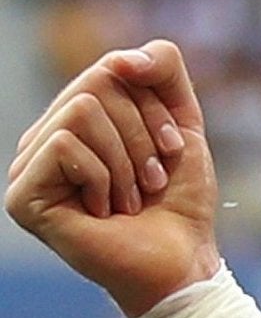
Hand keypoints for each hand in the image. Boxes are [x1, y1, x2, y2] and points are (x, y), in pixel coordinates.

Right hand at [6, 41, 221, 316]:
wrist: (181, 258)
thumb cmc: (179, 197)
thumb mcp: (181, 120)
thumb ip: (160, 70)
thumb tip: (119, 58)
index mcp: (77, 120)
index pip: (112, 69)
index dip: (154, 105)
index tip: (172, 150)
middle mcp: (46, 139)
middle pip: (98, 83)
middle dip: (143, 132)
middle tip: (153, 179)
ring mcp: (28, 167)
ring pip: (81, 109)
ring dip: (126, 158)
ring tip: (131, 196)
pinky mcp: (23, 195)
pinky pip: (64, 142)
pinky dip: (103, 174)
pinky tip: (105, 209)